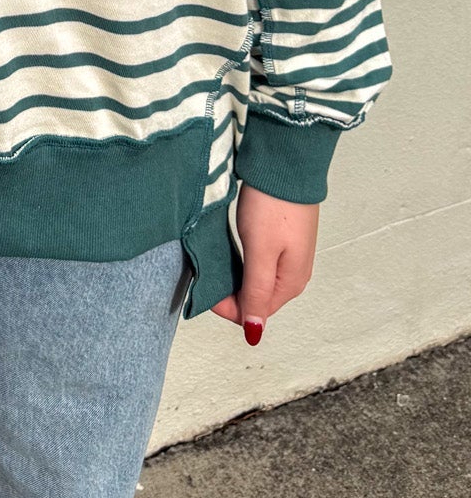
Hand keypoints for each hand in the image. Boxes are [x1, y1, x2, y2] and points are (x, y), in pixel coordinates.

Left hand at [208, 183, 318, 341]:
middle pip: (257, 298)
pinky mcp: (283, 239)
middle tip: (206, 277)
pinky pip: (260, 263)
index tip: (203, 293)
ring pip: (257, 280)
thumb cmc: (274, 206)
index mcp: (291, 283)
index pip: (255, 312)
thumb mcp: (261, 252)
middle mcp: (294, 274)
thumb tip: (254, 332)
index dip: (227, 308)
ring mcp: (290, 256)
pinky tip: (231, 254)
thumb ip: (256, 292)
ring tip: (215, 265)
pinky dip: (243, 263)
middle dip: (232, 295)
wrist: (286, 165)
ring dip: (236, 279)